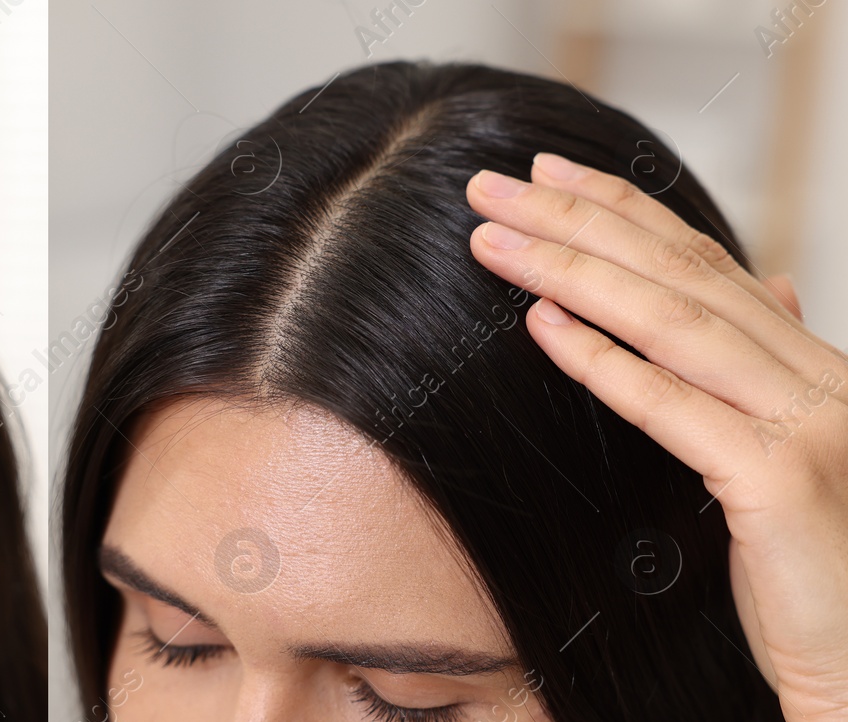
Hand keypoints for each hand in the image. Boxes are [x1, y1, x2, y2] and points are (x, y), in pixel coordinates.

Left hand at [465, 153, 847, 720]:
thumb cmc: (817, 570)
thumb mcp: (792, 452)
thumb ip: (769, 373)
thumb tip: (769, 285)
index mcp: (816, 366)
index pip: (707, 263)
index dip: (626, 209)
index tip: (549, 173)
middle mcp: (822, 379)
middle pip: (681, 275)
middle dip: (579, 221)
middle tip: (493, 183)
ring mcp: (812, 427)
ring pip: (673, 324)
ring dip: (571, 272)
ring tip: (492, 239)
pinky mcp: (786, 485)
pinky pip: (676, 410)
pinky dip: (604, 362)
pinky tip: (540, 325)